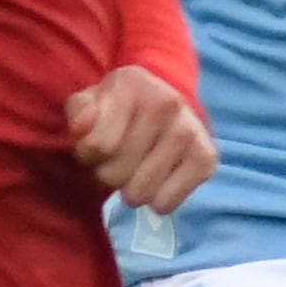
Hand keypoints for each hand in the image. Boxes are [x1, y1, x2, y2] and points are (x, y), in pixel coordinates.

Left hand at [68, 65, 217, 214]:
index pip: (96, 147)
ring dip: (132, 189)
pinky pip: (165, 203)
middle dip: (110, 173)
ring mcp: (190, 131)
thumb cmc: (119, 110)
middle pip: (115, 174)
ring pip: (140, 193)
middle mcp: (167, 102)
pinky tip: (160, 178)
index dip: (87, 154)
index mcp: (132, 83)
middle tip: (120, 158)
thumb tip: (82, 127)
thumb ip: (78, 113)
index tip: (98, 144)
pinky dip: (157, 200)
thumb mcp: (90, 102)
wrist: (167, 106)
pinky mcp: (207, 158)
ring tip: (138, 168)